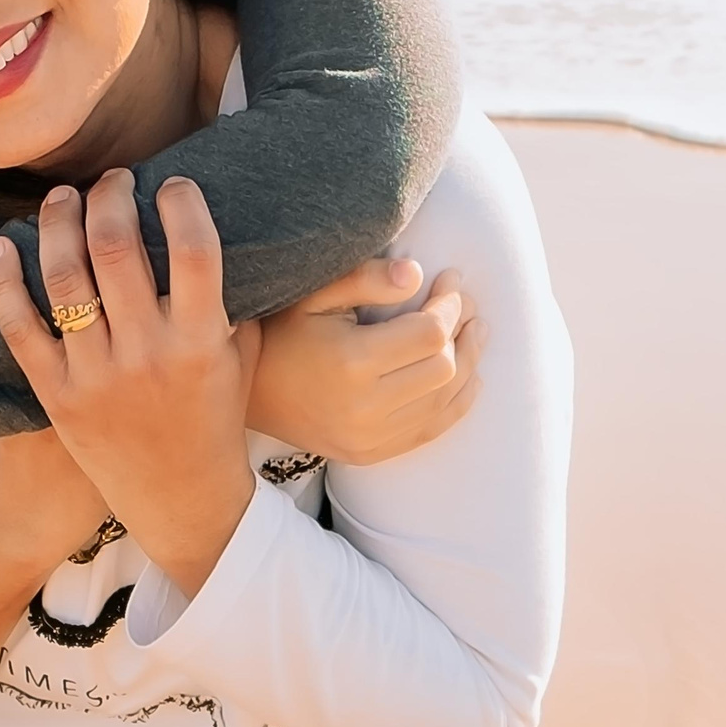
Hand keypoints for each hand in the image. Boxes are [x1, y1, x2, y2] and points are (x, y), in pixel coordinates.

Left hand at [0, 171, 254, 597]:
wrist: (180, 501)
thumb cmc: (216, 419)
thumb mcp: (242, 356)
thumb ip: (235, 297)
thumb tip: (220, 226)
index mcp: (201, 341)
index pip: (194, 249)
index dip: (181, 202)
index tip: (173, 182)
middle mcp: (147, 354)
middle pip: (117, 248)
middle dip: (110, 197)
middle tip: (111, 180)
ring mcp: (96, 376)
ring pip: (64, 278)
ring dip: (58, 223)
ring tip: (61, 198)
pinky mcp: (57, 396)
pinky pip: (20, 328)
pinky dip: (5, 282)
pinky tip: (2, 246)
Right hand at [251, 259, 482, 464]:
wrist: (251, 394)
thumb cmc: (284, 332)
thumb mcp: (315, 293)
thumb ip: (366, 277)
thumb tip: (417, 272)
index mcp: (352, 361)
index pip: (430, 333)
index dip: (450, 303)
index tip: (451, 279)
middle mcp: (365, 407)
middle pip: (445, 368)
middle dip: (463, 330)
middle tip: (465, 304)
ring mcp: (370, 438)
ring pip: (446, 400)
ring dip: (469, 363)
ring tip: (475, 331)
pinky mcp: (372, 454)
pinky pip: (431, 429)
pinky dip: (458, 401)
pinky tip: (468, 375)